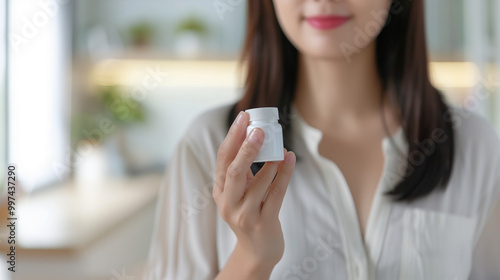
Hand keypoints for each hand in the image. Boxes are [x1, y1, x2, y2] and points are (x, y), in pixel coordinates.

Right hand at [213, 111, 295, 267]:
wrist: (258, 251)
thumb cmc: (250, 214)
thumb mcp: (240, 192)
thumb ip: (244, 170)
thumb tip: (256, 136)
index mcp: (220, 191)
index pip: (223, 160)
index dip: (233, 137)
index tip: (244, 117)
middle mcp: (228, 203)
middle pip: (234, 171)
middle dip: (247, 148)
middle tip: (259, 129)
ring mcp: (244, 215)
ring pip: (259, 182)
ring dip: (272, 161)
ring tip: (281, 145)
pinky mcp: (263, 222)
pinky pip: (276, 193)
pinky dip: (284, 174)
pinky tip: (290, 159)